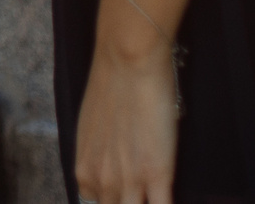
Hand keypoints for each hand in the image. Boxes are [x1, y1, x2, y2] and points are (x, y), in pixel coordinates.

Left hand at [73, 44, 179, 203]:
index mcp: (85, 170)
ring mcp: (130, 181)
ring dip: (147, 202)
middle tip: (142, 190)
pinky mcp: (158, 174)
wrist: (127, 63)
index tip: (128, 193)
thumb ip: (99, 155)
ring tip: (156, 191)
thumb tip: (112, 166)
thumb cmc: (110, 88)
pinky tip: (170, 195)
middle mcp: (103, 180)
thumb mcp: (93, 129)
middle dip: (130, 202)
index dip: (115, 200)